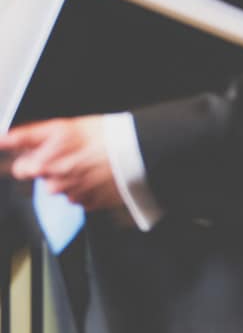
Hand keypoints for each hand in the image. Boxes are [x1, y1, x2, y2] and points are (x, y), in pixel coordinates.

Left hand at [0, 117, 124, 211]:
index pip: (21, 170)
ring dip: (72, 179)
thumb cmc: (103, 135)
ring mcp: (74, 196)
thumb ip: (26, 136)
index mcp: (44, 165)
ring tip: (90, 164)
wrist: (139, 150)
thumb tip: (3, 140)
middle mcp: (56, 184)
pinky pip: (82, 198)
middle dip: (54, 170)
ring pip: (63, 190)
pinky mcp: (92, 204)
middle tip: (74, 155)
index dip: (32, 159)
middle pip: (44, 180)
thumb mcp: (60, 127)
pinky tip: (98, 175)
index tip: (46, 153)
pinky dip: (88, 188)